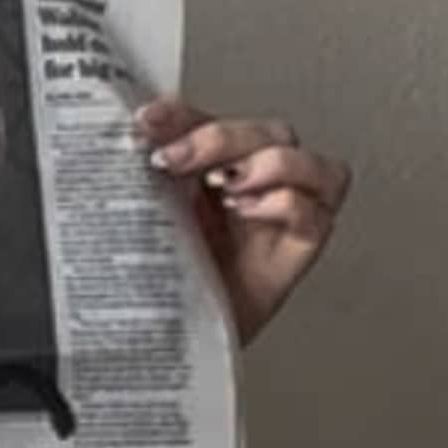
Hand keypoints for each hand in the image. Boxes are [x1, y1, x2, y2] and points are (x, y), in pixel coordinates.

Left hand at [135, 96, 349, 348]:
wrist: (179, 333)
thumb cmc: (171, 274)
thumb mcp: (153, 213)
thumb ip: (151, 172)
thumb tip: (132, 132)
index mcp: (222, 165)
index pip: (215, 119)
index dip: (184, 113)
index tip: (145, 119)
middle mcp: (260, 183)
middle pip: (270, 132)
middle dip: (220, 136)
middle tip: (174, 159)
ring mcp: (286, 215)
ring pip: (309, 162)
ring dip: (266, 163)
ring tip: (222, 184)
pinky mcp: (300, 249)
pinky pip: (315, 213)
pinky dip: (283, 201)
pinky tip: (245, 210)